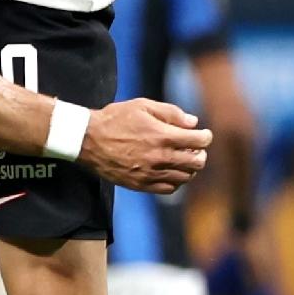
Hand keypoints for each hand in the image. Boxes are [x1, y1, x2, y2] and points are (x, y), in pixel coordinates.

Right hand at [80, 98, 210, 192]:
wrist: (87, 140)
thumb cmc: (114, 119)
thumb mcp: (141, 106)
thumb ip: (170, 113)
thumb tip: (193, 123)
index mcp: (162, 136)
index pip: (200, 141)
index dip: (205, 136)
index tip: (203, 134)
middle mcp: (160, 157)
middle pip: (197, 162)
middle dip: (201, 153)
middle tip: (195, 148)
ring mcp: (151, 173)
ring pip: (186, 177)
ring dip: (189, 168)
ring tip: (183, 159)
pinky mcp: (142, 184)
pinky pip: (169, 188)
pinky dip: (176, 181)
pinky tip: (171, 172)